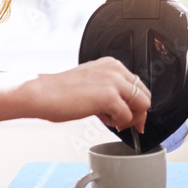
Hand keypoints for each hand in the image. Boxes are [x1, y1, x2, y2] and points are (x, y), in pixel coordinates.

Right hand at [21, 57, 150, 133]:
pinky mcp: (109, 97)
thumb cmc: (60, 91)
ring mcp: (113, 81)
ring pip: (142, 106)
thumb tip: (125, 107)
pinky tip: (103, 120)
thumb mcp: (91, 82)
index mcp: (111, 63)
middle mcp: (115, 69)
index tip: (130, 115)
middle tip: (123, 123)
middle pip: (145, 95)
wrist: (42, 94)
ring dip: (129, 119)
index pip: (138, 85)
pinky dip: (118, 123)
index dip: (135, 103)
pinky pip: (127, 117)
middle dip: (137, 113)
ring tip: (111, 120)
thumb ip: (109, 88)